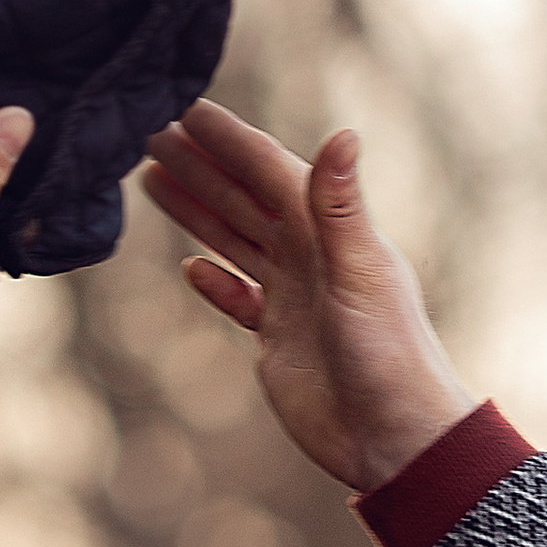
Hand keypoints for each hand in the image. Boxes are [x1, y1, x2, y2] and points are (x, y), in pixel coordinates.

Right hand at [139, 99, 475, 491]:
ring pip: (235, 239)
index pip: (270, 171)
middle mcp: (310, 256)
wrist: (396, 439)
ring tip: (154, 177)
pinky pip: (239, 298)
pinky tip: (190, 267)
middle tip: (150, 130)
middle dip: (200, 165)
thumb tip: (343, 133)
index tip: (185, 107)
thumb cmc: (391, 355)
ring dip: (198, 209)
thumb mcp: (362, 273)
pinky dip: (215, 281)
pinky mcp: (278, 339)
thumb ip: (342, 206)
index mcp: (330, 232)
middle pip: (243, 198)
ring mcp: (292, 296)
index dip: (229, 140)